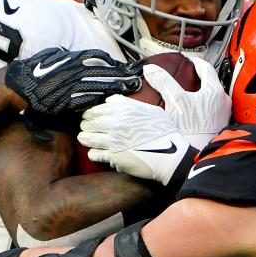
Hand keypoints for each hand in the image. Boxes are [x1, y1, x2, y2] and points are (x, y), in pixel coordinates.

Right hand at [5, 48, 142, 116]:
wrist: (16, 86)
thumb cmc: (31, 71)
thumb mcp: (48, 56)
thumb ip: (61, 55)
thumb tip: (66, 51)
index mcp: (70, 58)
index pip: (97, 56)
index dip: (113, 62)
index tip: (125, 66)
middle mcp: (72, 70)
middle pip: (103, 70)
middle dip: (121, 73)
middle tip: (136, 76)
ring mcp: (70, 86)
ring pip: (98, 84)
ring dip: (116, 86)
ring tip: (131, 87)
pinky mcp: (65, 101)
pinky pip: (86, 98)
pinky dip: (99, 98)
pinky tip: (111, 99)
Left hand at [77, 95, 194, 186]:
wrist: (172, 156)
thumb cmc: (165, 132)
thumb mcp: (152, 110)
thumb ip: (129, 103)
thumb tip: (111, 100)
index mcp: (124, 109)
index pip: (97, 108)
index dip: (90, 113)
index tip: (89, 116)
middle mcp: (116, 123)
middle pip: (90, 122)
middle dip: (86, 124)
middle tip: (85, 127)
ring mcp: (113, 140)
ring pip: (88, 138)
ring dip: (85, 138)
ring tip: (84, 138)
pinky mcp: (113, 156)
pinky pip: (95, 154)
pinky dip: (92, 153)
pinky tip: (93, 153)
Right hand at [143, 57, 230, 148]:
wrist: (200, 156)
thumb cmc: (192, 130)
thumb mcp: (175, 101)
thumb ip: (163, 82)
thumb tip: (151, 70)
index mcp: (215, 91)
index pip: (206, 68)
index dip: (195, 62)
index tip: (188, 61)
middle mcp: (222, 102)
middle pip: (210, 82)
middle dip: (197, 78)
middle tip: (186, 76)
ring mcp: (222, 115)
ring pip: (211, 97)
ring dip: (200, 93)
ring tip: (187, 94)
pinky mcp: (217, 127)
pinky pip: (210, 110)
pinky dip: (201, 107)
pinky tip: (190, 112)